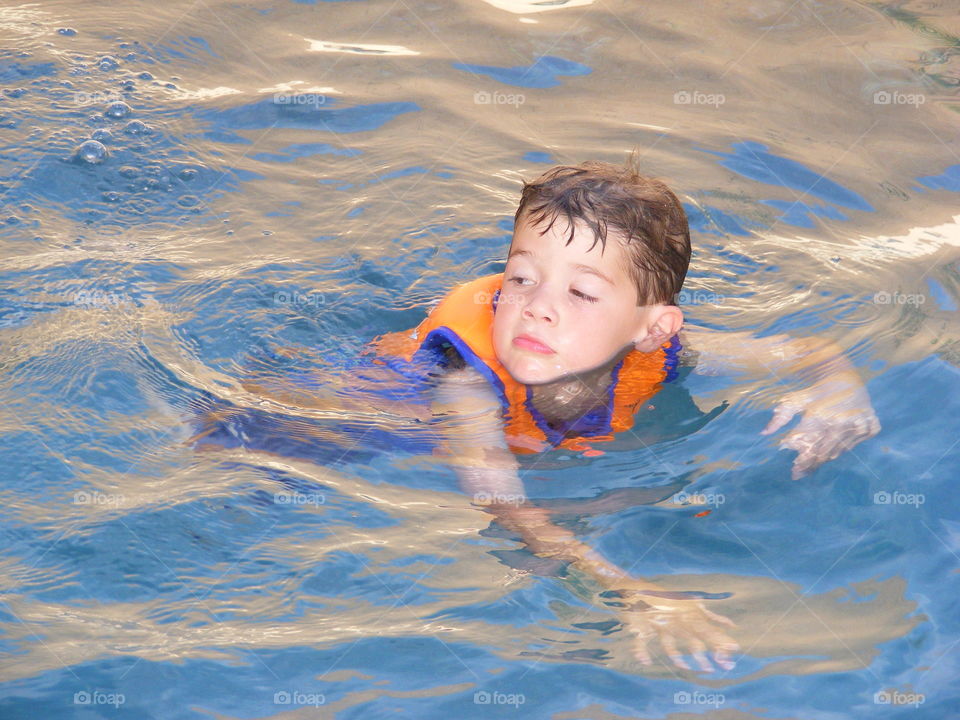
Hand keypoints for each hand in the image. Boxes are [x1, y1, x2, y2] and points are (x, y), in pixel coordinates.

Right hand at [601, 581, 738, 671]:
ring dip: (676, 655)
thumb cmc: (666, 598)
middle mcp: (674, 620)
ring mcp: (657, 623)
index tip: (735, 650)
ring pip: (668, 642)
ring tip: (685, 667)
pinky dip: (640, 650)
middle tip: (714, 668)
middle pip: (691, 638)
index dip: (720, 640)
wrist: (635, 587)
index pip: (706, 629)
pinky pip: (640, 640)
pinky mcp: (640, 626)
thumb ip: (710, 615)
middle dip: (703, 653)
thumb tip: (732, 625)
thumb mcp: (689, 603)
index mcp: (686, 614)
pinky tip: (644, 661)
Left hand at [762, 374, 880, 479]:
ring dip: (824, 458)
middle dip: (809, 464)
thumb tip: (764, 433)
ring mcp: (859, 425)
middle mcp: (841, 422)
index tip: (793, 471)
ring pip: (838, 451)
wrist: (844, 376)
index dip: (800, 460)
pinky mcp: (872, 427)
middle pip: (823, 452)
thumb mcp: (796, 400)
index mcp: (821, 416)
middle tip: (799, 474)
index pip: (808, 446)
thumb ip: (781, 416)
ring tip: (811, 467)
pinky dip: (842, 448)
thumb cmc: (816, 390)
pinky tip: (832, 452)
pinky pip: (854, 445)